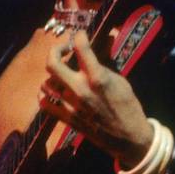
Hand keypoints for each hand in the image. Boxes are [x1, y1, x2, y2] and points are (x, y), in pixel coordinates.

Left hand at [39, 31, 154, 164]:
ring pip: (46, 84)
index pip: (80, 48)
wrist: (129, 137)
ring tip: (62, 75)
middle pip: (52, 64)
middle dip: (55, 51)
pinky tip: (55, 92)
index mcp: (97, 78)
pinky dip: (47, 96)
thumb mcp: (121, 82)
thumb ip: (101, 69)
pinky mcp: (67, 119)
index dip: (79, 36)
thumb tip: (89, 56)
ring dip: (52, 76)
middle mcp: (80, 90)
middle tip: (64, 51)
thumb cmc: (128, 106)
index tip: (80, 36)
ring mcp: (71, 105)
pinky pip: (45, 104)